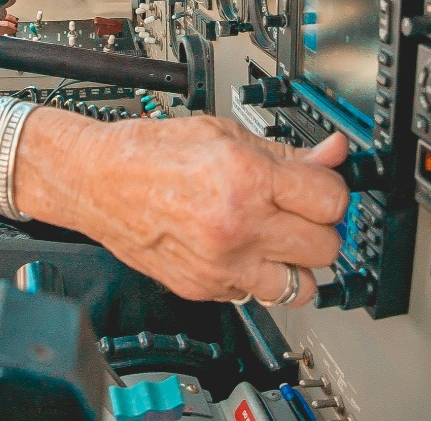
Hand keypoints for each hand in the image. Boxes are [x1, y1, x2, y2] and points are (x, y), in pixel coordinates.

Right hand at [18, 116, 350, 304]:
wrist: (97, 181)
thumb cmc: (151, 152)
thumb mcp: (225, 134)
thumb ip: (286, 152)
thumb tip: (333, 155)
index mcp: (246, 179)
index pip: (330, 201)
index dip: (332, 192)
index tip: (323, 188)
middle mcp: (237, 227)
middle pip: (325, 247)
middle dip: (321, 228)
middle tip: (303, 213)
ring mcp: (221, 265)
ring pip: (301, 286)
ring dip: (298, 264)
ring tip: (280, 241)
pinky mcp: (205, 289)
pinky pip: (258, 295)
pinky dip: (258, 277)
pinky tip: (243, 250)